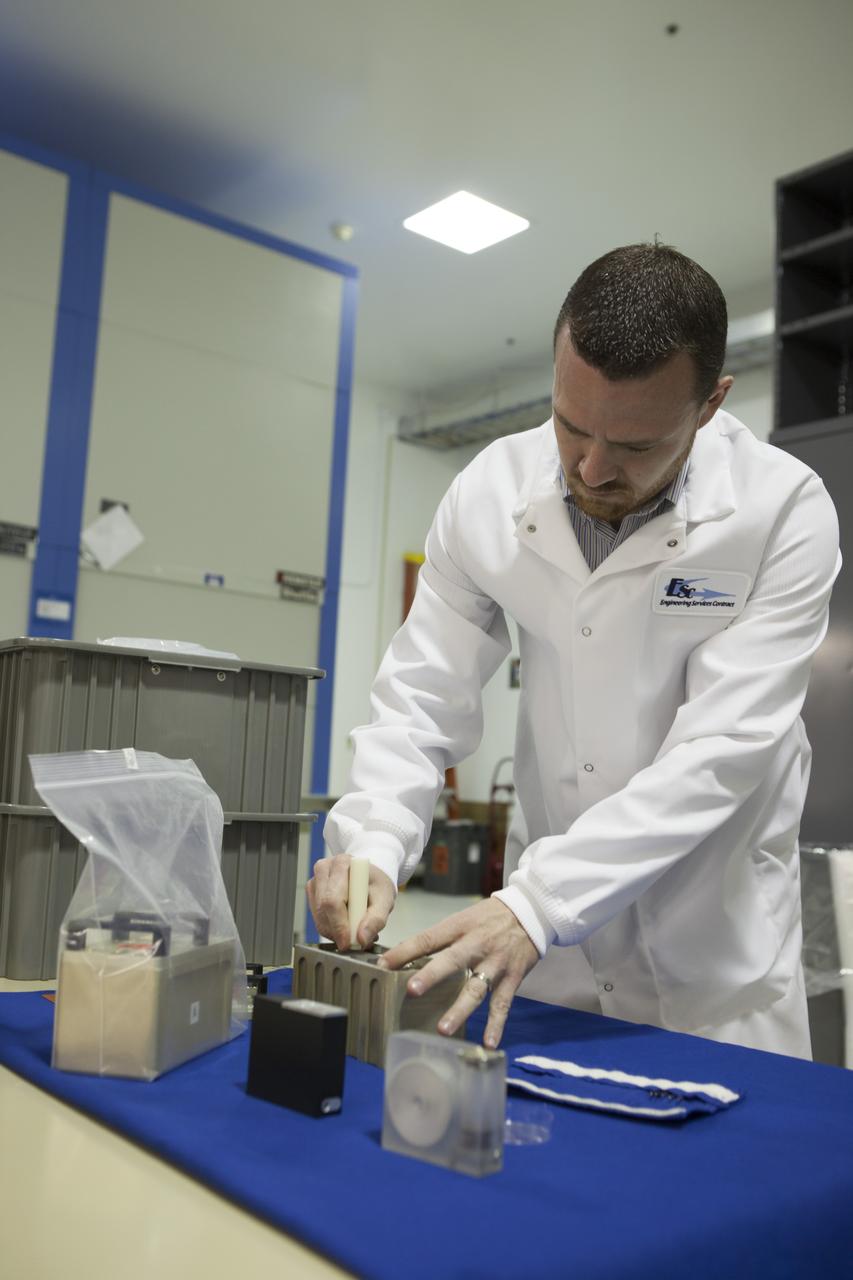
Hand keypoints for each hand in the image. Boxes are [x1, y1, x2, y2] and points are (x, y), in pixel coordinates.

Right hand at [307, 854, 395, 950]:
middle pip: (322, 909)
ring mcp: (316, 880)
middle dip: (338, 931)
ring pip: (318, 916)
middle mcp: (325, 868)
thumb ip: (376, 920)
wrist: (370, 878)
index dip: (339, 924)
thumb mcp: (385, 900)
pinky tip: (345, 924)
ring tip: (355, 930)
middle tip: (355, 941)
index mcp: (343, 863)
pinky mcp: (312, 892)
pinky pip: (317, 918)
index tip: (348, 942)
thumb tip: (362, 939)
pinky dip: (331, 928)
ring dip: (335, 931)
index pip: (333, 900)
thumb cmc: (377, 885)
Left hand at [378, 898, 538, 1048]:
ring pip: (475, 988)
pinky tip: (489, 1043)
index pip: (428, 938)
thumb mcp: (462, 918)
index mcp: (459, 927)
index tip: (383, 964)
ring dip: (459, 1009)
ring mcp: (495, 963)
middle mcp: (476, 945)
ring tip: (443, 1029)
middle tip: (411, 991)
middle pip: (451, 961)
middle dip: (431, 975)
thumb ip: (440, 939)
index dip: (405, 951)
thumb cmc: (489, 917)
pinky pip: (502, 1004)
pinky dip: (497, 1025)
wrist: (531, 912)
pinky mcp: (512, 978)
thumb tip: (407, 958)